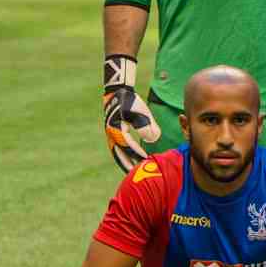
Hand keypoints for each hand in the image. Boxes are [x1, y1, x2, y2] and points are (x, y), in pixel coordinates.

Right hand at [102, 54, 160, 170]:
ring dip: (125, 160)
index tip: (146, 160)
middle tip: (137, 174)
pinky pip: (119, 147)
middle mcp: (113, 134)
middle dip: (128, 164)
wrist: (118, 92)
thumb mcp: (139, 111)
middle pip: (120, 153)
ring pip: (118, 151)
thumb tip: (153, 139)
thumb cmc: (129, 101)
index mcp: (117, 130)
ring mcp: (112, 134)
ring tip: (135, 169)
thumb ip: (146, 124)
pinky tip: (134, 157)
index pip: (128, 146)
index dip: (136, 154)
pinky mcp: (114, 132)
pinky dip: (125, 153)